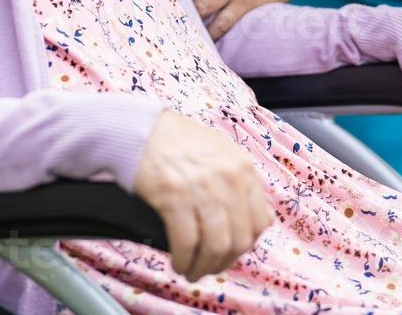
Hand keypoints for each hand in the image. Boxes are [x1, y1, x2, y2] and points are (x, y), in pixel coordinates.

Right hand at [133, 110, 274, 281]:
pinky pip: (186, 243)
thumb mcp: (222, 152)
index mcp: (243, 169)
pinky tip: (177, 263)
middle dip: (224, 262)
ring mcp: (202, 189)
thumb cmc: (179, 142)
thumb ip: (242, 183)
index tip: (231, 252)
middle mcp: (228, 180)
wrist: (140, 130)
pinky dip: (183, 260)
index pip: (260, 222)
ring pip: (215, 246)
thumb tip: (261, 219)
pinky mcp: (174, 198)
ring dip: (204, 266)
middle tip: (210, 267)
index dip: (246, 245)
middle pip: (239, 239)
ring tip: (192, 270)